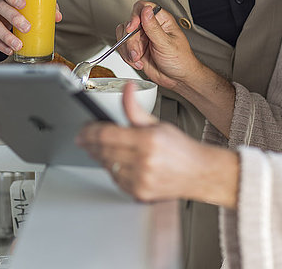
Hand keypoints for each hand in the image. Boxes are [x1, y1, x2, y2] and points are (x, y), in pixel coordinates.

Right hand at [0, 0, 61, 55]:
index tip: (23, 4)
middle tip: (27, 27)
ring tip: (18, 44)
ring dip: (5, 36)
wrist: (0, 10)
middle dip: (13, 18)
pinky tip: (8, 49)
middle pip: (0, 7)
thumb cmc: (17, 4)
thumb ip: (45, 6)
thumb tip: (57, 17)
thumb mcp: (30, 1)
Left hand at [76, 82, 238, 206]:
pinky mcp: (139, 193)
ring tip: (102, 147)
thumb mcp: (157, 123)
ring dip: (100, 156)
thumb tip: (126, 87)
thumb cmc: (180, 148)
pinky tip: (116, 162)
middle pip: (103, 151)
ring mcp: (140, 180)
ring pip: (106, 165)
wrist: (198, 173)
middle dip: (90, 143)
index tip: (83, 130)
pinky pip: (115, 179)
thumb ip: (134, 108)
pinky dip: (112, 169)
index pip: (107, 135)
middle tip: (85, 137)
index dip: (89, 131)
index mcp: (147, 140)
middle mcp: (143, 162)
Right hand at [116, 1, 203, 90]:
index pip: (142, 8)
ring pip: (123, 36)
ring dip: (128, 50)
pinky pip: (122, 48)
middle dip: (130, 41)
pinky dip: (127, 57)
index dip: (134, 16)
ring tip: (138, 59)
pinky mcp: (136, 49)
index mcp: (161, 20)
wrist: (178, 79)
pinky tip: (138, 63)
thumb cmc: (180, 60)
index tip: (132, 28)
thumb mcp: (167, 44)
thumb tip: (146, 10)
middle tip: (137, 52)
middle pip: (129, 24)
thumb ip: (154, 27)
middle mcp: (150, 27)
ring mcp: (142, 38)